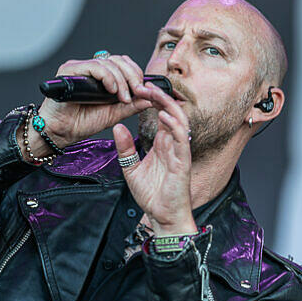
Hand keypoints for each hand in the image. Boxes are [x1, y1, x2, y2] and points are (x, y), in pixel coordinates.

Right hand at [34, 55, 153, 148]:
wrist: (61, 132)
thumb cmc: (82, 122)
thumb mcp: (114, 114)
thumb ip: (131, 105)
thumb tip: (150, 98)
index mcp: (101, 76)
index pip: (124, 64)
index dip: (136, 75)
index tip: (144, 91)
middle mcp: (91, 68)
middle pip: (119, 60)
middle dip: (133, 76)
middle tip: (138, 92)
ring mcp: (80, 67)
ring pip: (109, 62)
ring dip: (122, 80)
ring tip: (123, 97)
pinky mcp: (70, 70)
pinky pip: (94, 66)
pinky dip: (107, 77)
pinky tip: (112, 90)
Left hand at [113, 82, 196, 235]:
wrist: (163, 217)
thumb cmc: (153, 195)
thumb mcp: (131, 168)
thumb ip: (125, 148)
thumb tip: (117, 127)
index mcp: (162, 144)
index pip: (159, 114)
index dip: (151, 100)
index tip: (136, 89)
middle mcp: (173, 144)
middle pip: (170, 111)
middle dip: (158, 96)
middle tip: (143, 84)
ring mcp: (180, 151)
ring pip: (179, 120)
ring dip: (167, 105)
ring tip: (153, 93)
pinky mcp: (183, 162)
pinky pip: (183, 139)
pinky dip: (175, 126)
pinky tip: (164, 116)